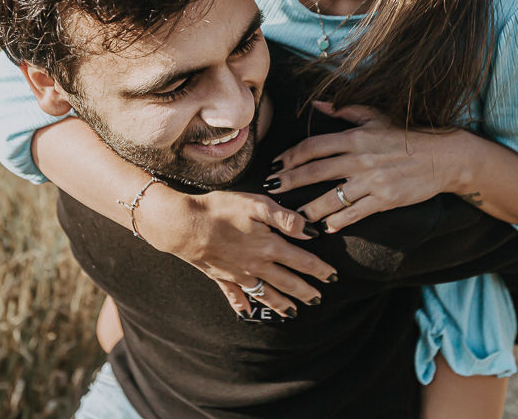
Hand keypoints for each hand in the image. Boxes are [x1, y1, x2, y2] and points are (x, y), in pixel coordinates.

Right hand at [141, 186, 336, 317]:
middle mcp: (257, 265)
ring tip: (293, 313)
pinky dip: (242, 306)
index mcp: (269, 246)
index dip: (320, 269)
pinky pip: (235, 296)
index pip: (302, 261)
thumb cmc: (221, 210)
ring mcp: (239, 274)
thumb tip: (311, 232)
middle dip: (305, 291)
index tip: (333, 277)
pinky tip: (246, 314)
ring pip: (265, 293)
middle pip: (287, 282)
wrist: (184, 225)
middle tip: (319, 300)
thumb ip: (285, 218)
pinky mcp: (221, 277)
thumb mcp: (257, 204)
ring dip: (281, 304)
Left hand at [267, 101, 464, 232]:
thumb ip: (345, 109)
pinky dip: (338, 222)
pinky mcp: (385, 199)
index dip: (291, 156)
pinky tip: (326, 227)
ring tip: (294, 215)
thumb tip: (317, 103)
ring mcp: (372, 181)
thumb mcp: (376, 116)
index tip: (276, 164)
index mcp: (356, 137)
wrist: (443, 156)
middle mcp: (360, 158)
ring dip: (309, 208)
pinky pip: (354, 213)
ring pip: (331, 198)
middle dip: (289, 181)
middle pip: (315, 171)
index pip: (313, 146)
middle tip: (271, 190)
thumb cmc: (407, 134)